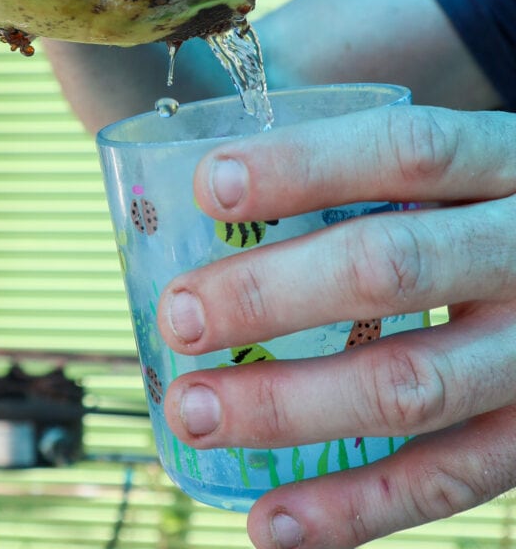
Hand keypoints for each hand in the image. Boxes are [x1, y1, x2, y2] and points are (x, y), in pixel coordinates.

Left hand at [157, 105, 515, 547]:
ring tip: (194, 413)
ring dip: (287, 407)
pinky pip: (446, 482)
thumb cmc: (485, 213)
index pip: (406, 153)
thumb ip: (365, 166)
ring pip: (411, 386)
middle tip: (181, 316)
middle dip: (271, 294)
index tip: (209, 188)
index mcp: (501, 164)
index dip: (304, 166)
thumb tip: (211, 178)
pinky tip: (268, 522)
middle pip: (395, 267)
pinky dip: (351, 509)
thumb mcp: (459, 169)